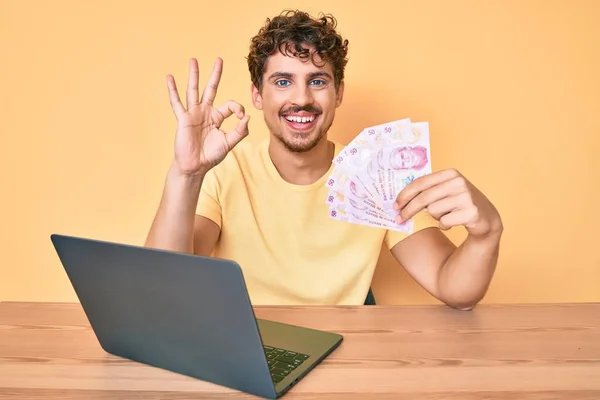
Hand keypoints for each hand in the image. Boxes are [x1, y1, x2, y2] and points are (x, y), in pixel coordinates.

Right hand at [167, 57, 249, 175]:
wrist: (195, 166)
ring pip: (194, 90)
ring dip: (194, 75)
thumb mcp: (228, 143)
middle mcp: (205, 112)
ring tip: (193, 60)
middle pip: (211, 89)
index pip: (230, 106)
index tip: (241, 117)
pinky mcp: (183, 118)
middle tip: (219, 60)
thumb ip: (239, 131)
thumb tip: (247, 118)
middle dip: (215, 75)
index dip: (238, 109)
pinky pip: (177, 102)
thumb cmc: (210, 156)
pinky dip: (173, 90)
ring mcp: (193, 114)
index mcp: (217, 117)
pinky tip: (170, 78)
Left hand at [394, 169, 502, 238]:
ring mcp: (466, 196)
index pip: (420, 183)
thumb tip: (400, 199)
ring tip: (446, 215)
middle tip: (399, 219)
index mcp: (450, 173)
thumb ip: (427, 190)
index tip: (394, 205)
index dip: (405, 195)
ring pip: (433, 211)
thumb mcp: (445, 191)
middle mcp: (459, 182)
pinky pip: (444, 222)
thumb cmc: (460, 203)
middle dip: (408, 210)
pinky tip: (454, 222)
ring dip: (435, 217)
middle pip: (423, 198)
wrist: (487, 218)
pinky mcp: (471, 212)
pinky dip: (445, 225)